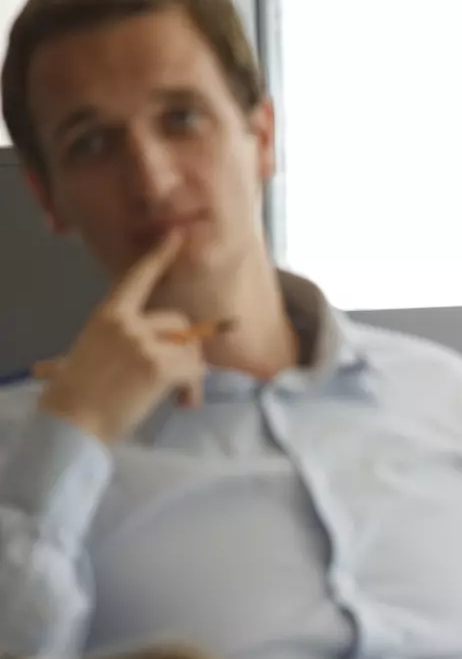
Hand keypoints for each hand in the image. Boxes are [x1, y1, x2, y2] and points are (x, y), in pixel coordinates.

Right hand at [38, 231, 206, 440]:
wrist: (70, 423)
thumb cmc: (79, 394)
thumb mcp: (95, 351)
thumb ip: (127, 339)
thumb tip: (170, 345)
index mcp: (107, 315)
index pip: (137, 278)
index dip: (159, 256)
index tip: (176, 235)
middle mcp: (126, 323)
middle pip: (179, 322)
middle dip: (186, 349)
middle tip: (182, 378)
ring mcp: (142, 343)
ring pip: (190, 349)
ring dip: (191, 373)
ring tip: (178, 395)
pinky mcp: (157, 366)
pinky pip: (194, 370)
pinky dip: (193, 388)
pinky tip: (181, 401)